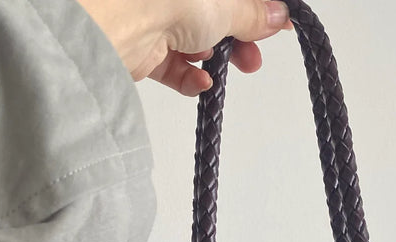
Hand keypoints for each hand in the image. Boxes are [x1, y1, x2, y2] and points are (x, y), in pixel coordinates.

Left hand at [79, 0, 292, 96]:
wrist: (118, 23)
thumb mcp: (226, 4)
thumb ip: (252, 14)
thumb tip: (278, 16)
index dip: (256, 10)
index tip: (277, 25)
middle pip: (215, 17)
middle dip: (239, 39)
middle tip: (254, 57)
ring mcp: (158, 19)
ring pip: (196, 42)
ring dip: (217, 58)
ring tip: (234, 68)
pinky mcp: (144, 49)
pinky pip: (174, 65)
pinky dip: (190, 77)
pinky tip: (201, 81)